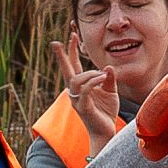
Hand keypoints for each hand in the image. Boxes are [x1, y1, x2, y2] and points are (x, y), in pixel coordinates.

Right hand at [56, 35, 122, 153]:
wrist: (106, 132)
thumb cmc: (106, 112)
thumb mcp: (111, 92)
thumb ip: (109, 79)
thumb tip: (107, 67)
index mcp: (81, 86)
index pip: (74, 66)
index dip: (72, 51)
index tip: (72, 35)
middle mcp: (75, 92)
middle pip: (66, 71)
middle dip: (62, 56)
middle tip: (56, 42)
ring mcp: (77, 100)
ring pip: (76, 80)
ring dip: (89, 73)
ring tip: (101, 75)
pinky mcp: (83, 107)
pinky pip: (85, 90)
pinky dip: (93, 81)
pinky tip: (102, 78)